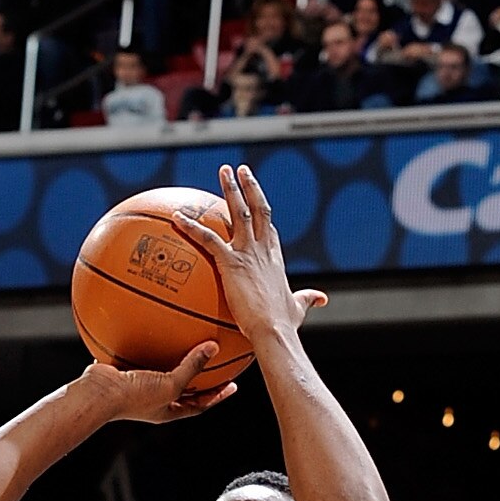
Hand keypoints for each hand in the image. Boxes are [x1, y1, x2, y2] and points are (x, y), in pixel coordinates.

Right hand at [75, 348, 238, 426]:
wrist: (98, 394)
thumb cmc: (134, 396)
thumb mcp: (170, 383)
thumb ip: (192, 366)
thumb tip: (213, 346)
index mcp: (166, 409)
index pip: (199, 404)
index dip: (217, 396)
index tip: (233, 385)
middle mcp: (153, 399)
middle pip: (183, 387)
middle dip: (198, 375)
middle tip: (214, 360)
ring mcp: (137, 384)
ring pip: (161, 367)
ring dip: (172, 355)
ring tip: (184, 337)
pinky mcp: (123, 369)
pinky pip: (139, 352)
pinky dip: (146, 340)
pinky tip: (151, 323)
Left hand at [168, 165, 324, 353]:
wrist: (274, 330)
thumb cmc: (284, 325)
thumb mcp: (299, 308)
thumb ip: (308, 299)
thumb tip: (323, 298)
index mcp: (274, 258)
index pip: (267, 228)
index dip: (262, 211)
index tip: (256, 197)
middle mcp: (262, 248)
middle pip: (256, 208)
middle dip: (248, 186)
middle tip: (239, 170)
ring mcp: (247, 252)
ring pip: (236, 212)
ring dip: (230, 189)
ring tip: (223, 171)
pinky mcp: (231, 262)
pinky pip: (206, 239)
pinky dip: (191, 227)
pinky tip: (176, 217)